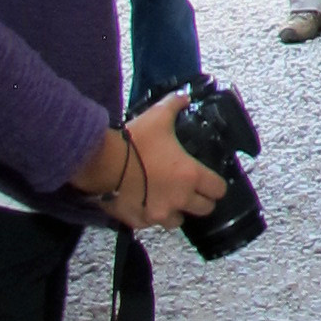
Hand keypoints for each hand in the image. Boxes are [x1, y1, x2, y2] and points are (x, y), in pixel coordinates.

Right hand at [72, 95, 226, 228]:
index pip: (218, 190)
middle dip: (201, 200)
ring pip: (178, 221)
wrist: (101, 163)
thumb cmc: (134, 141)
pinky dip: (151, 215)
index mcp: (191, 175)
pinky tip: (145, 202)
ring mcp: (158, 214)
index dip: (217, 185)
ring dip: (177, 211)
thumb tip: (184, 96)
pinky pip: (152, 223)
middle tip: (192, 190)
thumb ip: (175, 105)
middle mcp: (179, 198)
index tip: (211, 180)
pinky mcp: (139, 222)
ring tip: (169, 199)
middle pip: (204, 209)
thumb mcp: (158, 117)